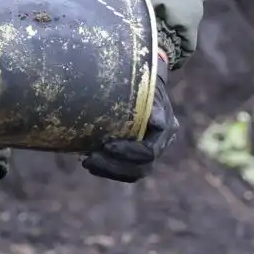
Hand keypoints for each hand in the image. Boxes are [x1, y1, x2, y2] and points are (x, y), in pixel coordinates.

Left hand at [82, 50, 178, 182]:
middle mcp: (162, 143)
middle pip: (142, 168)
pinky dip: (108, 169)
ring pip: (134, 173)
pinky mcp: (138, 155)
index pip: (149, 152)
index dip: (128, 153)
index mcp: (166, 128)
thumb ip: (152, 102)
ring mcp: (151, 151)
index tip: (105, 145)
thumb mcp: (147, 85)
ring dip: (109, 171)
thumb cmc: (142, 80)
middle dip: (114, 166)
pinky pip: (126, 170)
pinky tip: (90, 163)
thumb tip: (157, 121)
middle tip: (89, 160)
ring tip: (87, 163)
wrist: (144, 82)